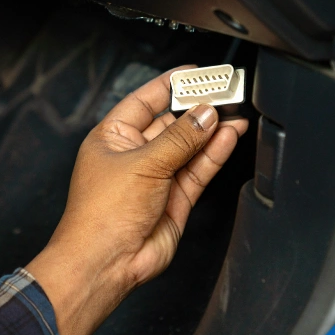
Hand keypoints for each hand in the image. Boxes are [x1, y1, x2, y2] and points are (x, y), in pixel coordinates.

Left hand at [26, 65, 248, 334]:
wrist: (106, 261)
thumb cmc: (101, 214)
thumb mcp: (142, 163)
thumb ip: (179, 138)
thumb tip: (203, 114)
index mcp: (113, 137)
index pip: (144, 100)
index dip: (169, 85)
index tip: (194, 73)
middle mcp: (134, 155)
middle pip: (171, 123)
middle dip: (196, 109)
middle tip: (223, 93)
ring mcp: (156, 177)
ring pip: (189, 147)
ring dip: (210, 130)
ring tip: (234, 111)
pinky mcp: (174, 198)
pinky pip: (197, 169)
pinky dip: (213, 153)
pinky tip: (227, 136)